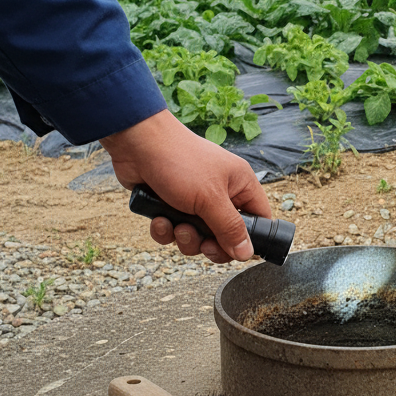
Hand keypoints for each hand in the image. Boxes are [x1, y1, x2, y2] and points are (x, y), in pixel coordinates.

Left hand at [99, 110, 269, 263]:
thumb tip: (247, 253)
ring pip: (197, 237)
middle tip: (202, 244)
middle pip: (226, 235)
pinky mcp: (171, 205)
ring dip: (184, 237)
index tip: (235, 251)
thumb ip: (230, 228)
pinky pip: (174, 231)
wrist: (137, 143)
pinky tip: (158, 218)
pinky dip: (165, 230)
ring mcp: (194, 200)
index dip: (251, 238)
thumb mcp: (210, 198)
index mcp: (239, 185)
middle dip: (210, 244)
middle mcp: (220, 193)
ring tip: (175, 225)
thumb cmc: (179, 160)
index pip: (259, 219)